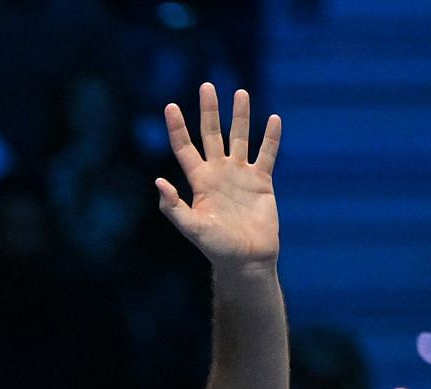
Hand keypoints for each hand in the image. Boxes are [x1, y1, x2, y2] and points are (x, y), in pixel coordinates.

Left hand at [155, 84, 280, 271]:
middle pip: (212, 134)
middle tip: (206, 86)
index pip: (186, 148)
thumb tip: (158, 181)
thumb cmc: (217, 247)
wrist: (246, 259)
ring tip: (240, 93)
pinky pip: (267, 154)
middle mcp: (219, 173)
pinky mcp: (262, 181)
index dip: (178, 127)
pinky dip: (270, 137)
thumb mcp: (192, 227)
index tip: (170, 106)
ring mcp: (240, 175)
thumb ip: (174, 206)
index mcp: (199, 181)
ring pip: (240, 138)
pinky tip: (273, 119)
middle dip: (209, 111)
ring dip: (240, 116)